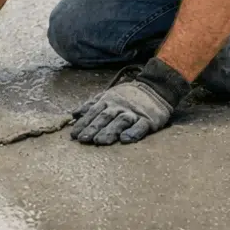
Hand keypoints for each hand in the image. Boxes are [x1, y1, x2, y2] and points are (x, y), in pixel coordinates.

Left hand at [71, 58, 189, 144]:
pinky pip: (140, 126)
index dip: (84, 123)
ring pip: (120, 121)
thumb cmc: (128, 95)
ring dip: (110, 131)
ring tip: (100, 141)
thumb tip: (74, 113)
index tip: (74, 134)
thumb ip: (92, 104)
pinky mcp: (148, 120)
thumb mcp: (108, 95)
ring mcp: (134, 113)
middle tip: (83, 139)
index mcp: (109, 101)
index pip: (93, 112)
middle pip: (105, 117)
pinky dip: (133, 133)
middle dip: (93, 128)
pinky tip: (125, 140)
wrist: (156, 87)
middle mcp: (119, 106)